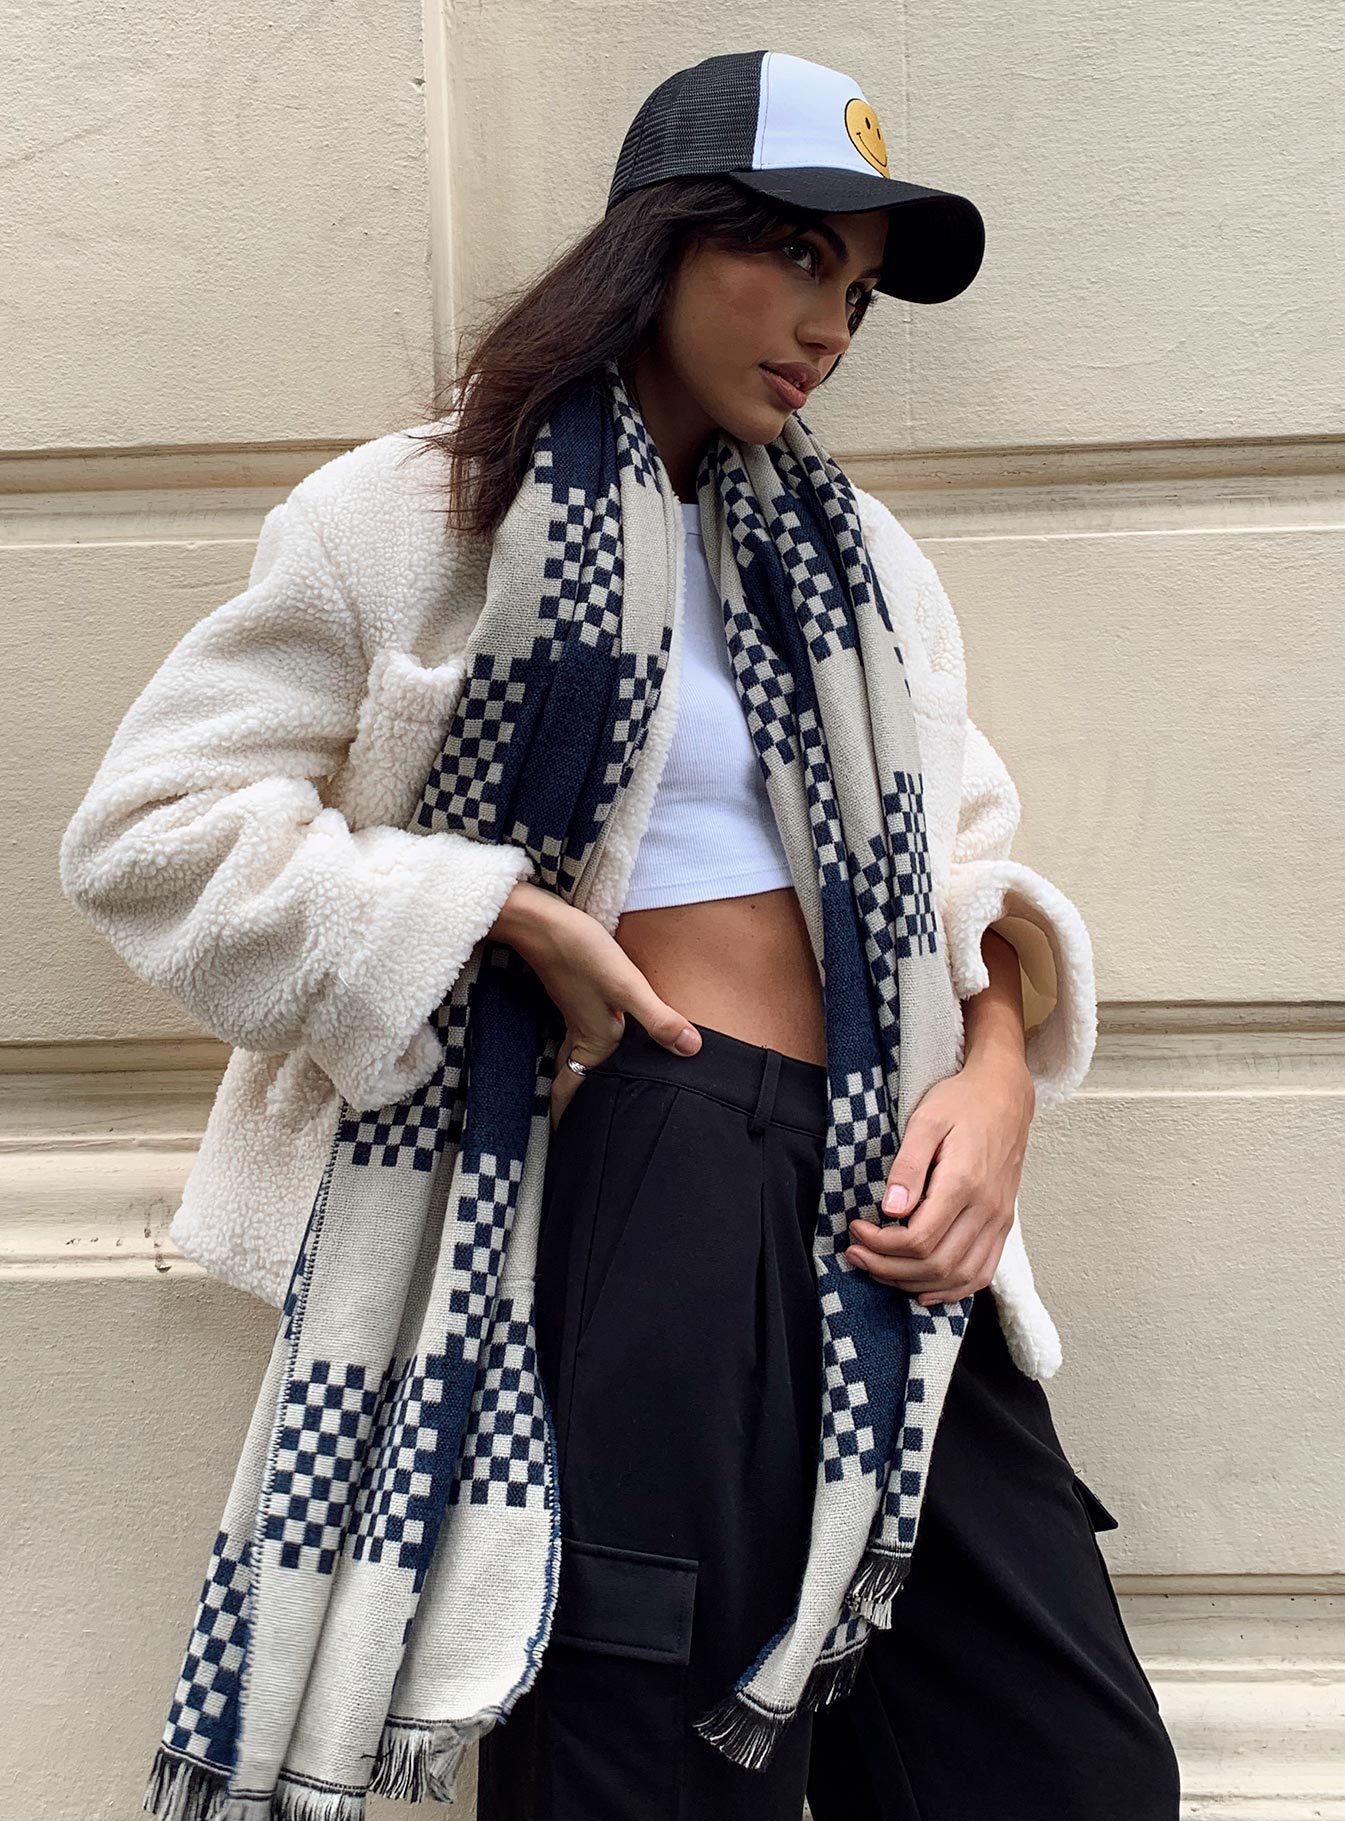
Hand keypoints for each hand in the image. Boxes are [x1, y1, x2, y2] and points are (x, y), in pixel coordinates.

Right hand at [490, 883, 702, 1129]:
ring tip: (585, 1101)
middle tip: (578, 1134)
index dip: (569, 1121)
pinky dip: (580, 1053)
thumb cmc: (580, 950)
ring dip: (577, 1081)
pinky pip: (575, 1036)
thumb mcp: (626, 984)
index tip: (569, 1149)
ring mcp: (574, 1013)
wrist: (539, 920)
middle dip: (573, 1108)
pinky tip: (596, 1043)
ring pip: (573, 1059)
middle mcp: (582, 1032)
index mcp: (594, 1039)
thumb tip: (693, 1051)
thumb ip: (659, 1019)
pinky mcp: (573, 994)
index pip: (573, 1092)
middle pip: (572, 1081)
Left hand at [844, 1054, 1034, 1304]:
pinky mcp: (1004, 1223)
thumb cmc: (962, 1102)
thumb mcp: (926, 1121)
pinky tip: (925, 1288)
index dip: (881, 1244)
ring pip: (959, 1276)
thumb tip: (890, 1210)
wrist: (1005, 1095)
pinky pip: (982, 1273)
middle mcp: (987, 1209)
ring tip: (881, 1270)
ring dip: (914, 1283)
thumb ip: (908, 1167)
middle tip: (857, 1255)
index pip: (919, 1239)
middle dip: (889, 1269)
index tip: (856, 1228)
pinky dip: (953, 1290)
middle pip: (936, 1265)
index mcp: (964, 1183)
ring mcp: (999, 1220)